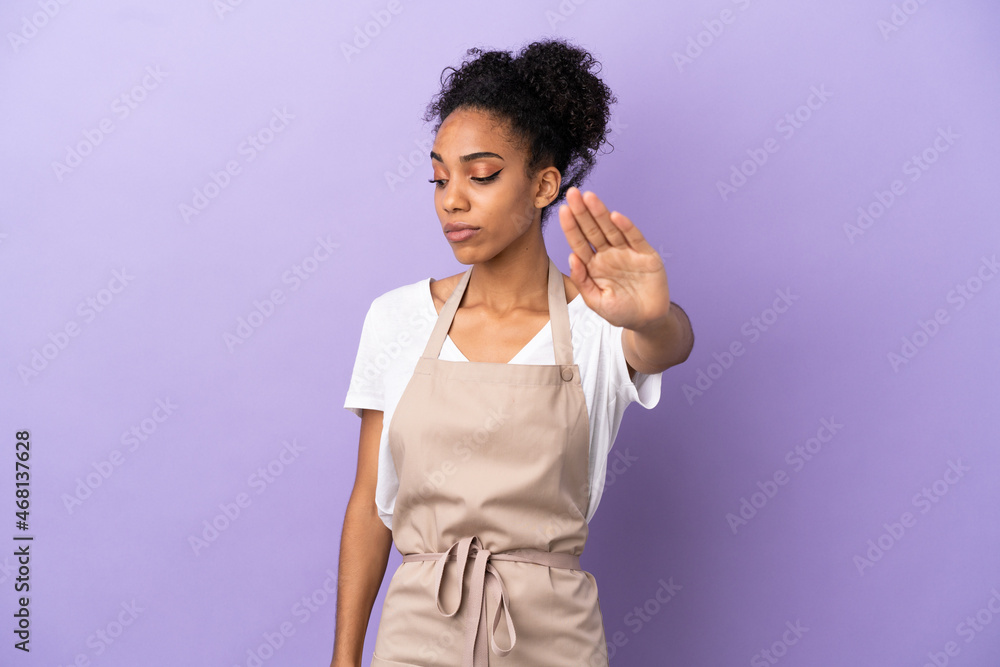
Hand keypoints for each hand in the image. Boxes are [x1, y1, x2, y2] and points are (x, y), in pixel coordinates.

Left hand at [558, 187, 670, 330]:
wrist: (647, 320)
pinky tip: (615, 216)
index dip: (571, 226)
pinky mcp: (646, 255)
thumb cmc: (619, 311)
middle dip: (582, 212)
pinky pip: (635, 238)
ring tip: (590, 197)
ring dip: (601, 213)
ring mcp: (627, 252)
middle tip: (573, 193)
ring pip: (611, 229)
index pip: (579, 242)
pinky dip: (626, 227)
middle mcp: (608, 254)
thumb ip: (582, 281)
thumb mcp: (595, 301)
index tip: (562, 210)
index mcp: (593, 264)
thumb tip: (571, 257)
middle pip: (592, 230)